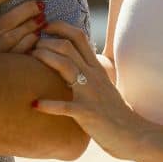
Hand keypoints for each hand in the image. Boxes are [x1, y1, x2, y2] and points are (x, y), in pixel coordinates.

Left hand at [30, 21, 156, 160]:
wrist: (132, 134)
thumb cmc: (114, 111)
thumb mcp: (103, 85)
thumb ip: (90, 71)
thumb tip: (73, 60)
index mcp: (96, 68)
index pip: (79, 37)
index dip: (60, 27)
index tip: (44, 28)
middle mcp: (93, 76)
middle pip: (67, 47)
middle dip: (46, 42)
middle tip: (32, 48)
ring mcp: (90, 94)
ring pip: (66, 66)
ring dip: (45, 58)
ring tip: (30, 60)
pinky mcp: (87, 113)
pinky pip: (65, 106)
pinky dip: (48, 104)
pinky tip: (35, 104)